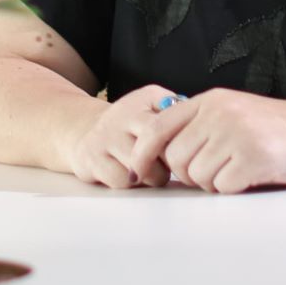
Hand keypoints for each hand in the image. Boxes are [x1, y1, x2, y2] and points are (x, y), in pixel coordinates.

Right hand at [63, 85, 179, 188]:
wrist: (85, 129)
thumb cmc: (130, 122)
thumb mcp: (152, 103)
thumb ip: (177, 108)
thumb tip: (201, 124)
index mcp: (140, 101)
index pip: (165, 126)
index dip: (178, 144)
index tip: (183, 151)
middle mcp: (119, 116)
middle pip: (154, 150)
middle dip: (167, 163)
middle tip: (168, 164)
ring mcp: (103, 138)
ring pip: (140, 170)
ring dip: (150, 176)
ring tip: (150, 169)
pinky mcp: (90, 159)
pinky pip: (122, 181)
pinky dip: (130, 183)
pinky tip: (131, 174)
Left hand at [126, 89, 285, 193]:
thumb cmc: (276, 129)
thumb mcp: (234, 113)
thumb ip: (200, 125)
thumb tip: (160, 153)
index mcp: (210, 101)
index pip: (158, 127)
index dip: (142, 153)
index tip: (138, 171)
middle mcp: (220, 113)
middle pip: (176, 159)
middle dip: (190, 174)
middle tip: (218, 170)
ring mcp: (237, 133)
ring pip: (197, 176)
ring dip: (214, 182)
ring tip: (239, 170)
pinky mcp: (255, 157)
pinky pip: (222, 187)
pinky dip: (233, 189)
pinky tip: (252, 176)